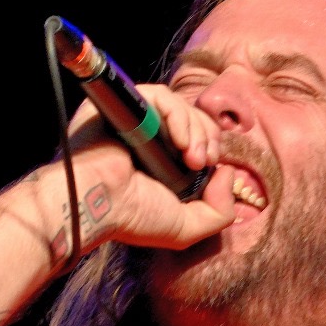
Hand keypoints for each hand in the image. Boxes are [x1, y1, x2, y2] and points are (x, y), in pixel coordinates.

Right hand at [54, 81, 236, 254]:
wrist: (97, 204)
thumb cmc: (133, 218)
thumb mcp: (186, 228)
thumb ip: (219, 212)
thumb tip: (228, 173)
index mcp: (162, 161)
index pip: (198, 138)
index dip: (212, 146)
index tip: (213, 165)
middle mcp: (151, 137)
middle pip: (195, 118)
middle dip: (209, 137)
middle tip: (203, 160)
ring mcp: (138, 118)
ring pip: (181, 106)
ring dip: (196, 129)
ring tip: (192, 156)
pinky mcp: (126, 103)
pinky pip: (161, 96)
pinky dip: (177, 116)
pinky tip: (179, 141)